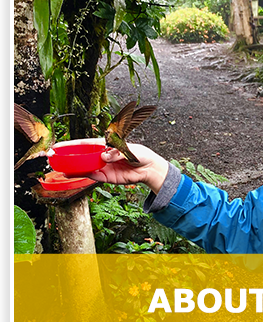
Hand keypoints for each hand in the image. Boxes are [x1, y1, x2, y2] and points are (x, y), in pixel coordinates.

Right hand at [54, 139, 168, 193]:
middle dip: (68, 157)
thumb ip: (116, 153)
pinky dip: (83, 176)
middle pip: (81, 156)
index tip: (59, 146)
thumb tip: (104, 156)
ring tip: (61, 168)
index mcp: (105, 145)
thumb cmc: (140, 154)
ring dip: (73, 168)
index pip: (85, 144)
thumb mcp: (129, 150)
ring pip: (84, 167)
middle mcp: (101, 156)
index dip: (72, 145)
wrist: (149, 168)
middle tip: (55, 158)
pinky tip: (74, 175)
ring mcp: (103, 167)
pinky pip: (93, 176)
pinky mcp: (107, 177)